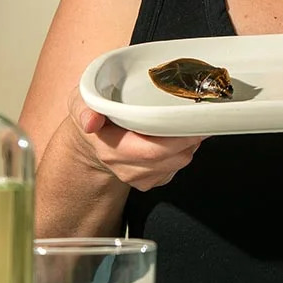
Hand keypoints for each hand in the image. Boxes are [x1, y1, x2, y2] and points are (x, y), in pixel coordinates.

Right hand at [68, 93, 205, 190]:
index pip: (151, 150)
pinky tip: (176, 136)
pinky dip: (183, 151)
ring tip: (186, 123)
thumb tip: (90, 121)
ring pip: (177, 164)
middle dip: (191, 138)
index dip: (177, 138)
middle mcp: (124, 167)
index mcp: (110, 147)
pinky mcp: (150, 181)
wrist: (94, 139)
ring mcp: (138, 177)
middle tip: (200, 117)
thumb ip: (84, 108)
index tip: (192, 120)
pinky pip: (176, 168)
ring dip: (190, 144)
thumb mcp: (81, 102)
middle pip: (170, 158)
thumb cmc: (95, 113)